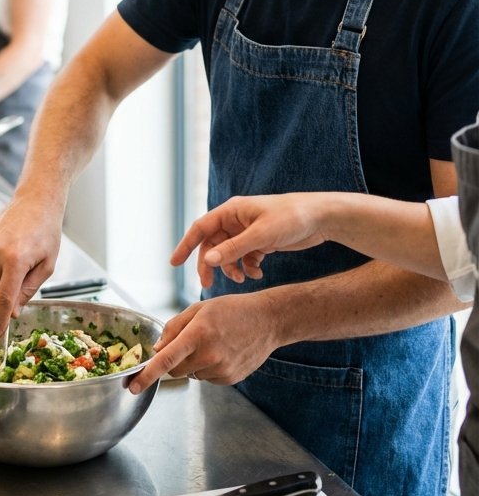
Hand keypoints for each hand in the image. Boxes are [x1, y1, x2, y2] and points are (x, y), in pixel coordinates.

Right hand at [0, 194, 63, 336]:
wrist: (36, 200)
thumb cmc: (46, 231)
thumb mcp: (47, 266)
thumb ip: (28, 290)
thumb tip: (14, 311)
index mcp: (15, 260)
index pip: (3, 298)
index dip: (0, 319)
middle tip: (16, 293)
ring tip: (17, 264)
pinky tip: (8, 253)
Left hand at [129, 289, 279, 394]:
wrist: (268, 321)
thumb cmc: (232, 310)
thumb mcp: (199, 309)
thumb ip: (174, 327)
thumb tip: (157, 349)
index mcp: (198, 334)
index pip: (166, 359)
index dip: (147, 375)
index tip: (133, 386)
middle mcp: (209, 355)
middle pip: (176, 370)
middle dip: (174, 360)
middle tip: (190, 342)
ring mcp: (220, 370)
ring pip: (192, 374)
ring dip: (194, 363)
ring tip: (213, 343)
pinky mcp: (229, 379)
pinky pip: (207, 378)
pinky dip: (208, 368)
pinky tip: (222, 352)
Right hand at [170, 194, 330, 285]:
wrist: (321, 217)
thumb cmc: (291, 218)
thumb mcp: (261, 235)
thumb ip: (234, 249)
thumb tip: (208, 260)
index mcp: (232, 210)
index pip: (200, 228)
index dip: (185, 245)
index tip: (174, 263)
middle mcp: (236, 220)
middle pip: (213, 245)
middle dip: (211, 265)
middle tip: (208, 285)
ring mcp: (248, 231)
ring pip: (228, 254)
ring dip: (232, 268)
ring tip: (243, 279)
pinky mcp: (260, 241)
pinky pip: (244, 257)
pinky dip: (247, 267)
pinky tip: (257, 274)